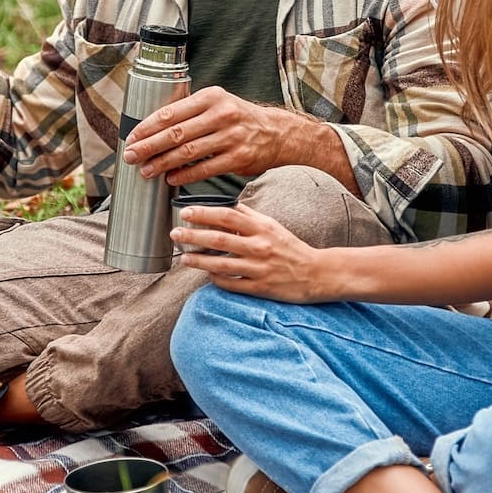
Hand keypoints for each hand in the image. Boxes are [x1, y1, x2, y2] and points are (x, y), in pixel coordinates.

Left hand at [120, 87, 295, 186]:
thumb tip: (152, 128)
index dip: (147, 127)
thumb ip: (190, 111)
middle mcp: (221, 114)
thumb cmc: (239, 119)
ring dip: (162, 163)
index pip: (171, 112)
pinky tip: (171, 179)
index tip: (131, 137)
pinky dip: (184, 176)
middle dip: (148, 146)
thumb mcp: (218, 103)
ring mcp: (230, 137)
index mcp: (211, 97)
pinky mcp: (238, 158)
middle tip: (131, 156)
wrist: (277, 133)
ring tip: (146, 170)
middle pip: (175, 133)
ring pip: (187, 152)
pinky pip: (204, 169)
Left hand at [170, 202, 330, 301]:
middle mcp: (259, 247)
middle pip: (219, 240)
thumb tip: (229, 204)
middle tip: (175, 234)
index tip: (185, 212)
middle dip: (193, 236)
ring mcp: (259, 269)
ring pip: (221, 264)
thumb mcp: (273, 226)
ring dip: (199, 261)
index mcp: (262, 228)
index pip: (227, 217)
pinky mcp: (260, 288)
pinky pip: (232, 284)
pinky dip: (217, 279)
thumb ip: (250, 216)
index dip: (204, 214)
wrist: (317, 274)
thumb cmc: (291, 248)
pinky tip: (207, 275)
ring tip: (184, 258)